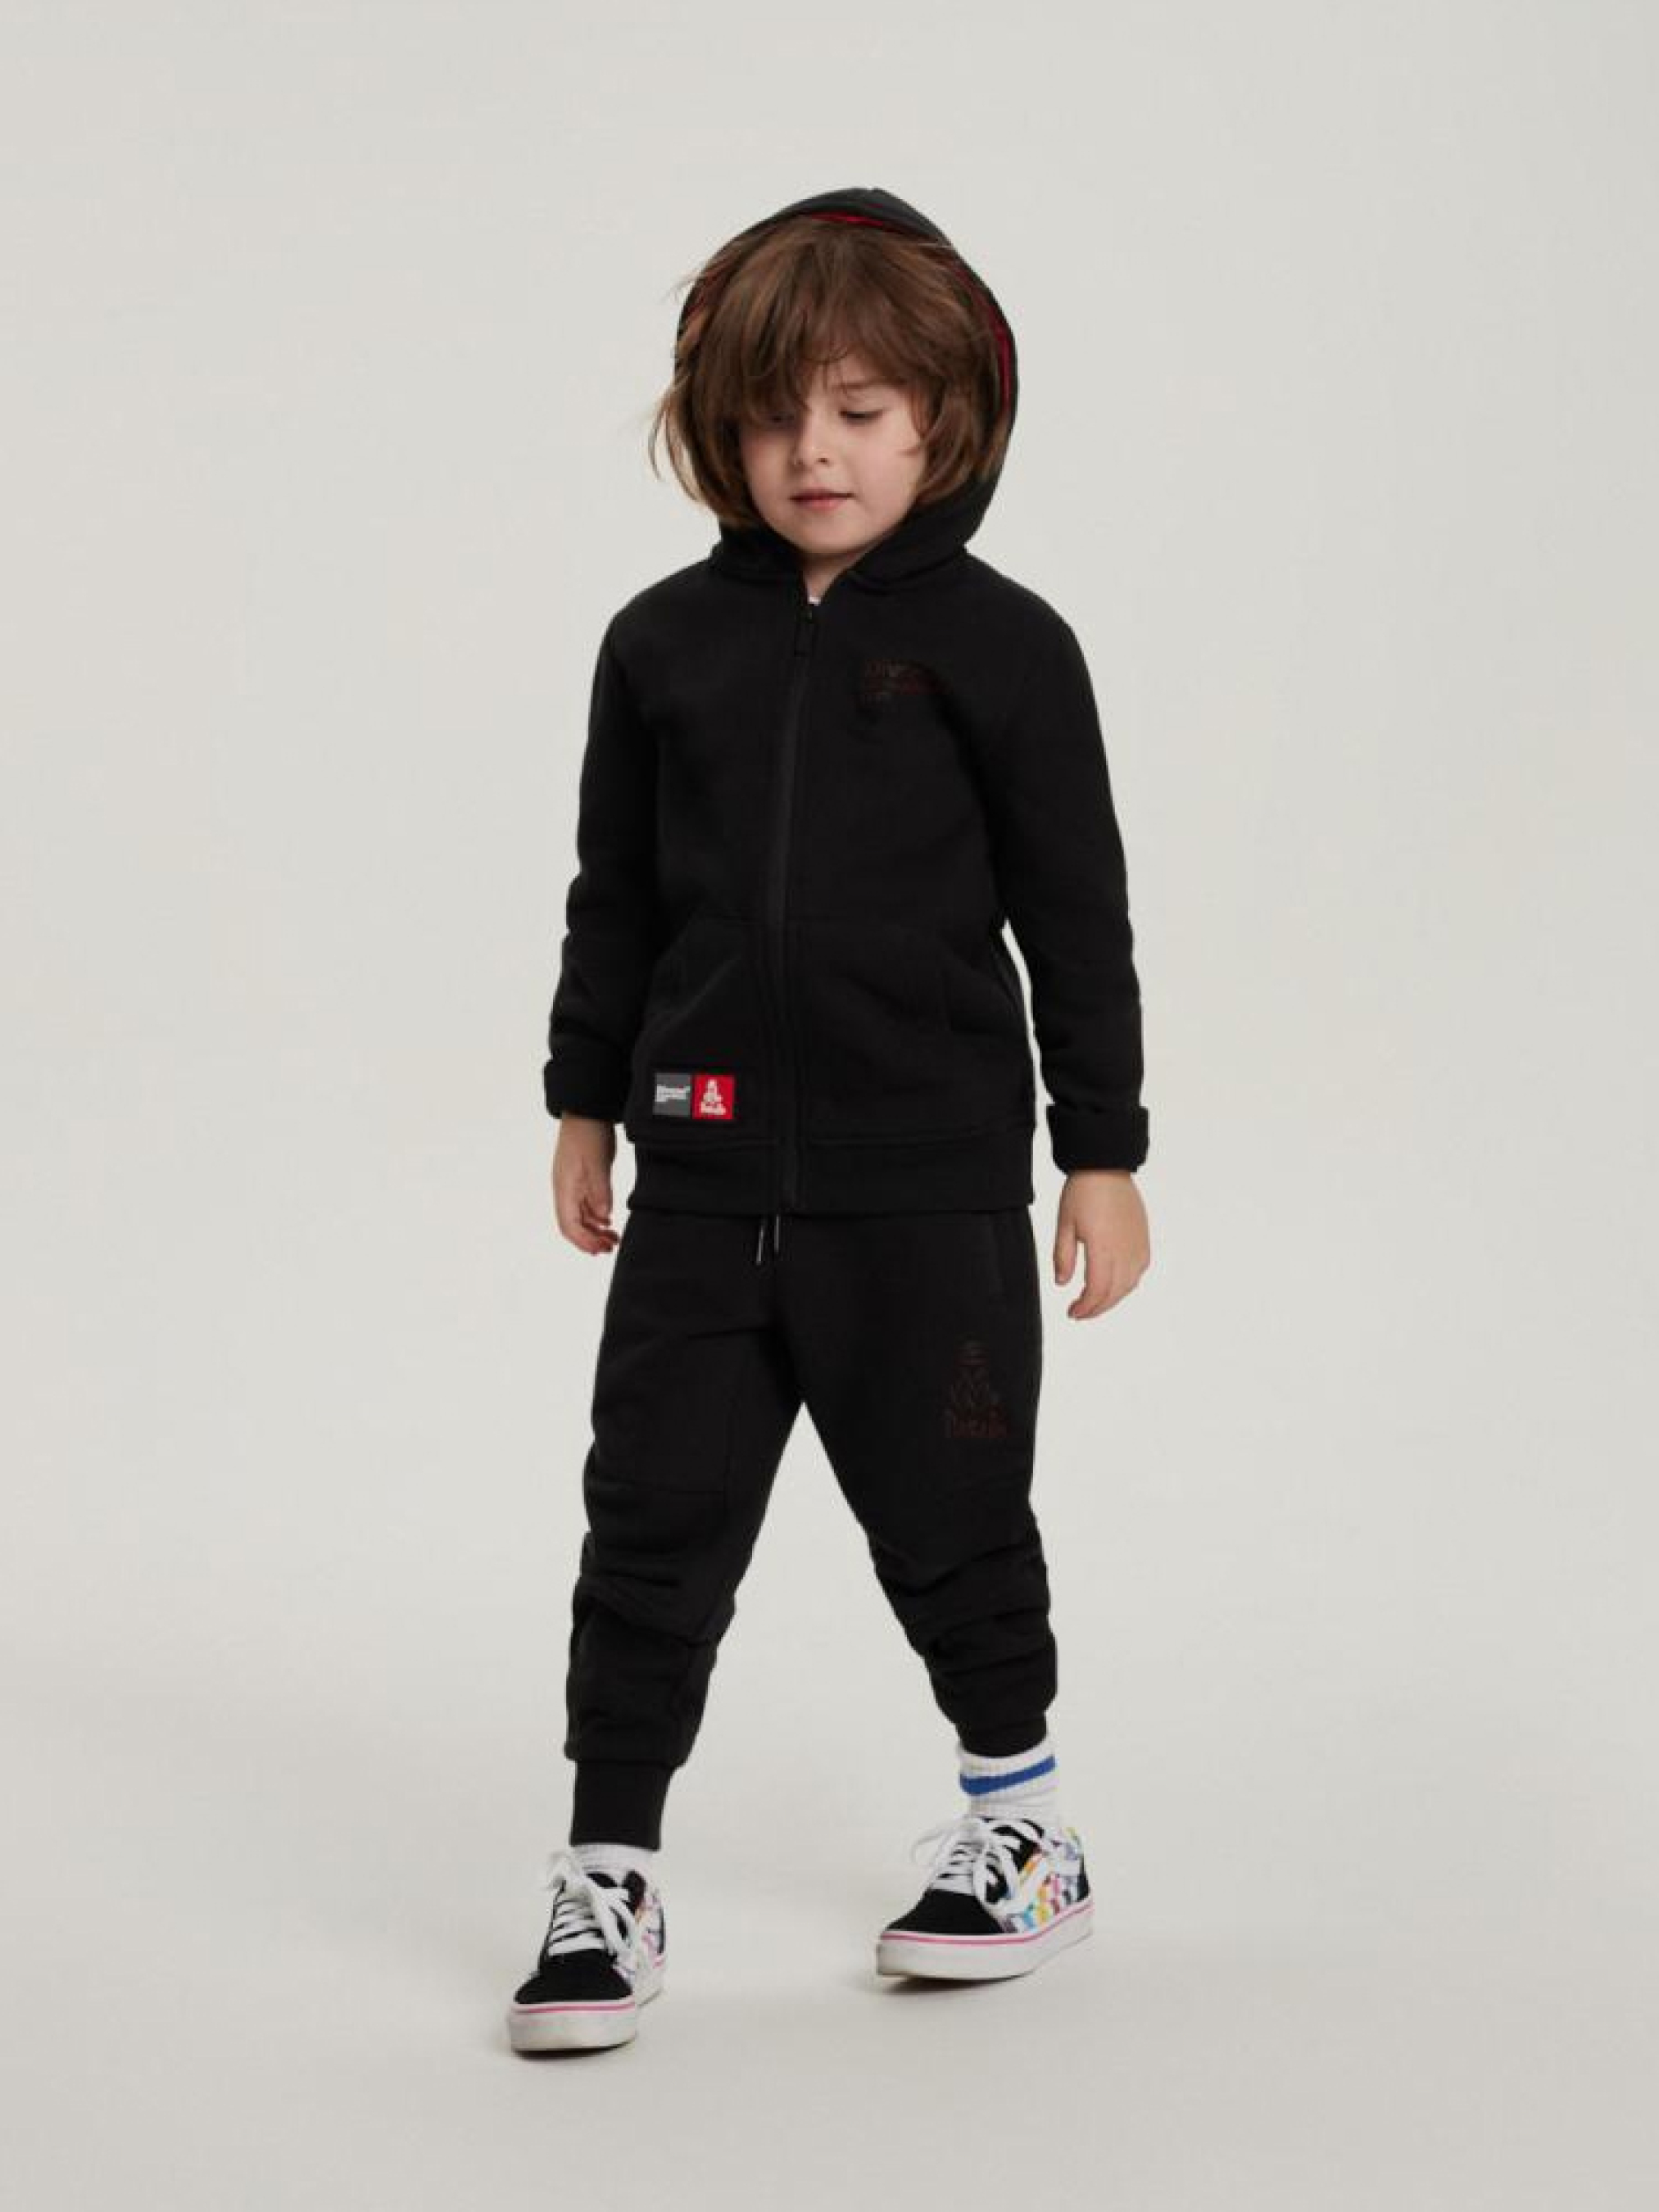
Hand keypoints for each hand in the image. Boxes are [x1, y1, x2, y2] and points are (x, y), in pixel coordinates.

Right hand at [551, 1115, 620, 1253]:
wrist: (587, 1111)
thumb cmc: (587, 1134)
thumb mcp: (597, 1162)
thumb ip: (600, 1190)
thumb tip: (603, 1216)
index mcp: (565, 1188)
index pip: (569, 1225)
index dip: (583, 1241)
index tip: (599, 1250)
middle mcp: (566, 1190)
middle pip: (574, 1225)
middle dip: (590, 1240)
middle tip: (610, 1248)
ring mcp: (573, 1184)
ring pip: (581, 1217)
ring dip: (595, 1230)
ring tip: (613, 1239)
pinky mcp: (583, 1178)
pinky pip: (586, 1205)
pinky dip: (597, 1217)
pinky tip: (608, 1221)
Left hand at [1052, 1170, 1150, 1318]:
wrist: (1107, 1167)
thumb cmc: (1083, 1192)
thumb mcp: (1065, 1224)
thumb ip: (1063, 1257)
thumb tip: (1062, 1283)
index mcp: (1103, 1249)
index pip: (1096, 1291)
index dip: (1085, 1307)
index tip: (1072, 1312)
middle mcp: (1125, 1251)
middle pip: (1113, 1293)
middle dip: (1096, 1308)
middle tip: (1079, 1312)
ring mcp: (1138, 1246)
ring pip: (1129, 1286)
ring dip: (1111, 1299)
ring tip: (1094, 1302)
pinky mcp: (1144, 1240)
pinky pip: (1138, 1272)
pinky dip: (1125, 1285)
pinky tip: (1113, 1285)